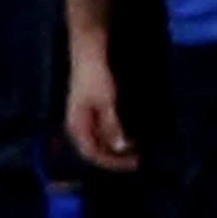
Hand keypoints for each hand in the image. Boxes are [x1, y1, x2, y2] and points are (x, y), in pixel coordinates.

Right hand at [65, 49, 137, 171]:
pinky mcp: (94, 113)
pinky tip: (132, 136)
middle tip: (139, 158)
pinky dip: (118, 137)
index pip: (92, 154)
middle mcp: (79, 126)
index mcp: (77, 126)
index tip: (133, 163)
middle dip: (117, 157)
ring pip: (102, 142)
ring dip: (119, 148)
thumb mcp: (107, 103)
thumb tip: (121, 147)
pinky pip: (105, 132)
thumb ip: (112, 125)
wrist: (90, 54)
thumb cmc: (96, 77)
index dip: (112, 162)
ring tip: (139, 149)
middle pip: (97, 151)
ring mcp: (86, 120)